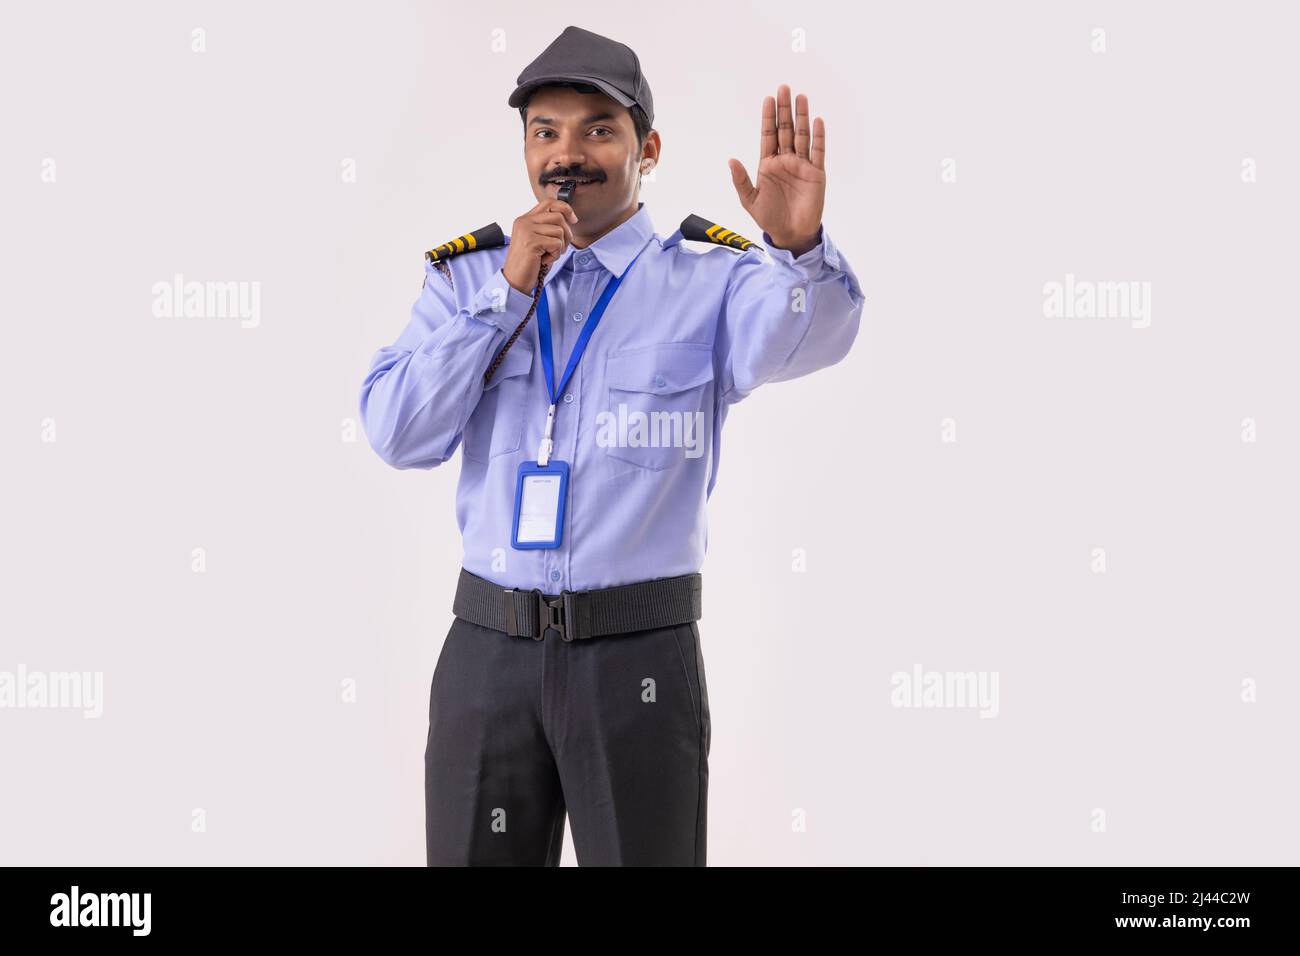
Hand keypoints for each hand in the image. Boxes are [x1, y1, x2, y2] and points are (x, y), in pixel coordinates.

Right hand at [503, 199, 578, 293]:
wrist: (515, 280)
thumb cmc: (529, 263)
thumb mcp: (538, 240)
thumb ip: (548, 227)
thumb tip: (569, 218)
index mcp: (525, 219)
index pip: (549, 203)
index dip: (565, 208)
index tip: (574, 220)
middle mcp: (524, 221)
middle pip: (558, 217)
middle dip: (566, 234)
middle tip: (560, 248)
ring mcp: (527, 230)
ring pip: (559, 230)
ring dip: (560, 246)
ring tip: (548, 255)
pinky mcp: (532, 242)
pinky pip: (557, 244)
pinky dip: (555, 255)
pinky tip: (544, 260)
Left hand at [728, 84, 825, 256]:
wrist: (790, 234)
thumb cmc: (769, 218)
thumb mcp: (750, 200)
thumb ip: (741, 180)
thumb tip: (731, 160)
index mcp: (768, 164)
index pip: (768, 134)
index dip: (768, 117)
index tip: (768, 98)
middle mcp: (786, 160)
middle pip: (785, 129)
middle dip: (784, 109)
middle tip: (784, 88)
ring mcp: (802, 165)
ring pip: (802, 136)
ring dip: (801, 117)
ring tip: (801, 97)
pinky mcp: (816, 174)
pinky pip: (817, 152)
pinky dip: (818, 137)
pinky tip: (816, 121)